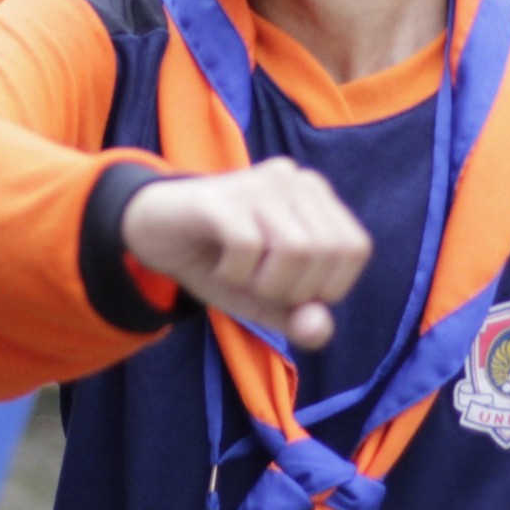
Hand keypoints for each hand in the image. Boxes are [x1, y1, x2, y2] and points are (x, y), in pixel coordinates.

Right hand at [120, 159, 370, 349]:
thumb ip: (300, 319)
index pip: (354, 248)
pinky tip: (220, 268)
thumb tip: (318, 329)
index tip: (290, 290)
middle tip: (258, 285)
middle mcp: (293, 180)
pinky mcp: (220, 197)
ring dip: (265, 283)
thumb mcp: (266, 301)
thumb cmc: (221, 262)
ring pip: (295, 248)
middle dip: (294, 290)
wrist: (154, 233)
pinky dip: (235, 274)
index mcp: (315, 195)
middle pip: (326, 252)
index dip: (328, 286)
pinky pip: (248, 247)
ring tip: (240, 276)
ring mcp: (256, 183)